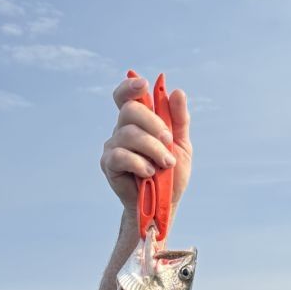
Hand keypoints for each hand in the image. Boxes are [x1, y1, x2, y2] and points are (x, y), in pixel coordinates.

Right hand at [100, 74, 192, 212]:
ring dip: (153, 149)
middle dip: (154, 124)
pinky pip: (121, 155)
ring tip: (165, 165)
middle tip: (169, 142)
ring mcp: (113, 146)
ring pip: (129, 134)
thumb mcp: (181, 146)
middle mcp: (122, 130)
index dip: (131, 86)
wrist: (163, 205)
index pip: (127, 96)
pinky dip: (140, 163)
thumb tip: (176, 92)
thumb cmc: (171, 174)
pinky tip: (149, 173)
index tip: (144, 84)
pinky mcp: (108, 164)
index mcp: (139, 122)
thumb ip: (179, 120)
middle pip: (130, 110)